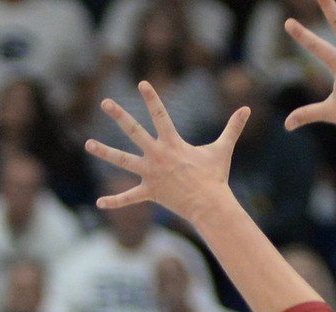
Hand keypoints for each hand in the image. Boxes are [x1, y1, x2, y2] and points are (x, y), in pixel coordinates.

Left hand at [85, 82, 249, 228]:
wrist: (209, 204)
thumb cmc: (215, 176)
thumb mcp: (223, 149)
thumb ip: (232, 128)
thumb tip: (247, 108)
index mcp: (172, 143)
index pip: (160, 114)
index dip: (151, 98)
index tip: (141, 83)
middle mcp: (158, 155)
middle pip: (134, 132)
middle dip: (119, 116)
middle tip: (105, 103)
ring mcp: (151, 174)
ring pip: (122, 160)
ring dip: (104, 152)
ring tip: (88, 144)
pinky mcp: (149, 192)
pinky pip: (128, 198)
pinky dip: (114, 202)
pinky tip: (99, 203)